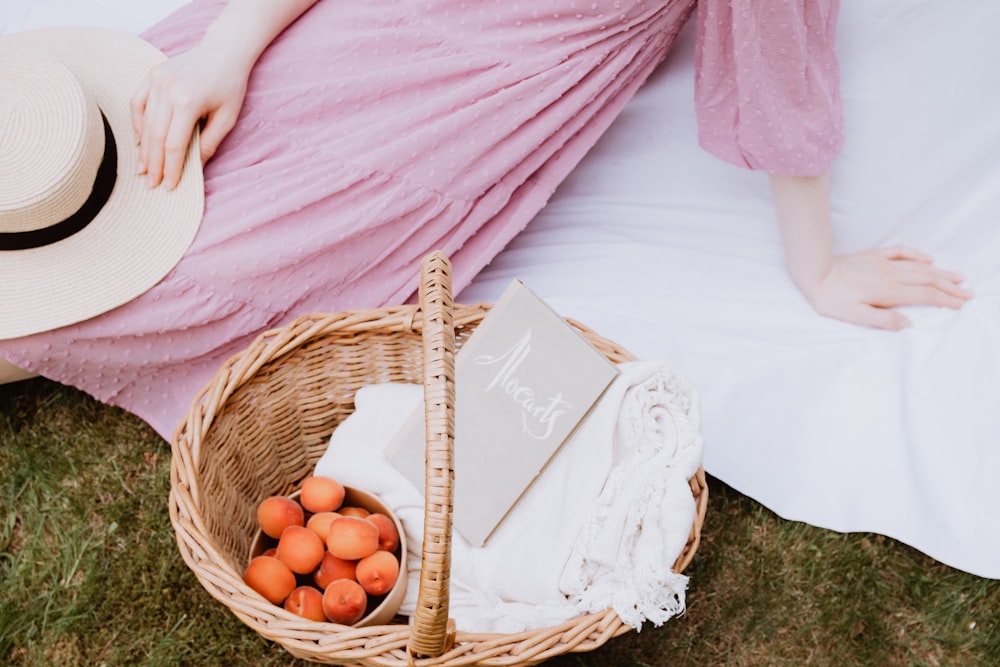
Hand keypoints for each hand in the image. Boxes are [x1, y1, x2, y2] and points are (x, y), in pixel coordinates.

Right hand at [130, 43, 251, 188]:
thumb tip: (194, 170)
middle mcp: (168, 89)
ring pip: (144, 122)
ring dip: (143, 149)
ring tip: (143, 169)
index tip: (169, 186)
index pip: (174, 145)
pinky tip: (140, 142)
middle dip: (154, 164)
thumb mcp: (227, 118)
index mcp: (188, 101)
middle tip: (151, 185)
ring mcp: (156, 80)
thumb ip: (209, 144)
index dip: (171, 168)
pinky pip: (137, 104)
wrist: (223, 51)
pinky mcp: (151, 75)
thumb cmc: (230, 86)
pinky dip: (137, 124)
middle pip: (155, 136)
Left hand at [800, 246, 972, 329]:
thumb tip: (908, 325)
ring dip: (941, 272)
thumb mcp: (855, 316)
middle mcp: (891, 275)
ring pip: (919, 266)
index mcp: (889, 291)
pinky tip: (928, 258)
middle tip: (968, 293)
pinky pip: (901, 252)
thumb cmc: (832, 298)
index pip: (925, 296)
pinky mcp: (874, 255)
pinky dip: (918, 255)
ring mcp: (883, 263)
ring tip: (959, 277)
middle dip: (950, 287)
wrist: (814, 272)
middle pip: (928, 280)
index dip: (945, 300)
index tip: (961, 304)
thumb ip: (883, 320)